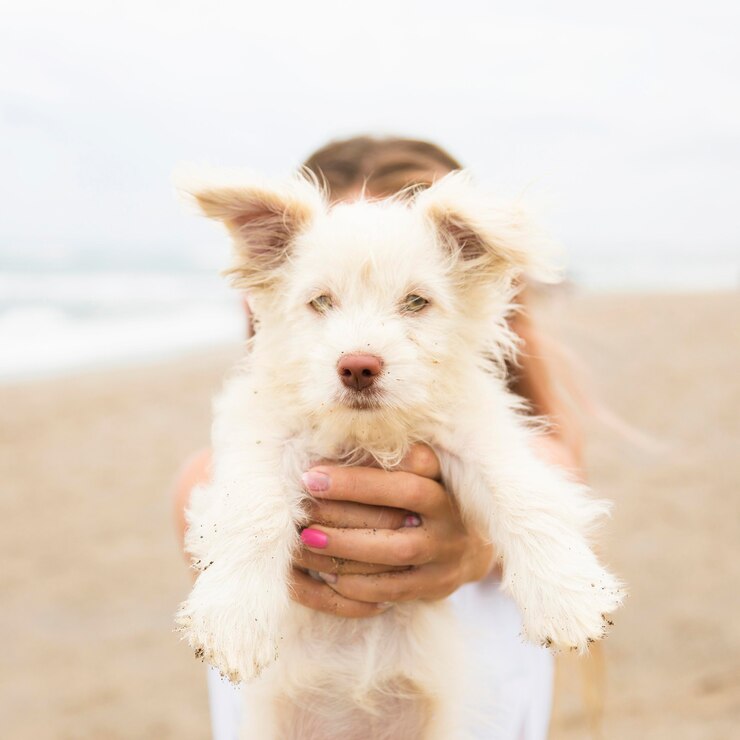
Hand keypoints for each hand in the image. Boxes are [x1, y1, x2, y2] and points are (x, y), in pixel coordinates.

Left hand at [290, 444, 495, 617]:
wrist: (469, 550)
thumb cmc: (424, 505)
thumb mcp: (415, 477)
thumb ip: (384, 465)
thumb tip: (327, 453)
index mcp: (440, 479)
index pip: (408, 464)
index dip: (362, 469)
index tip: (314, 473)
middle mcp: (447, 513)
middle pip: (403, 500)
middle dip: (349, 500)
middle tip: (304, 506)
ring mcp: (445, 552)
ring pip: (396, 549)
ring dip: (347, 545)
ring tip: (307, 541)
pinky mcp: (437, 585)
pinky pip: (394, 589)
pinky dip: (358, 585)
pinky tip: (327, 574)